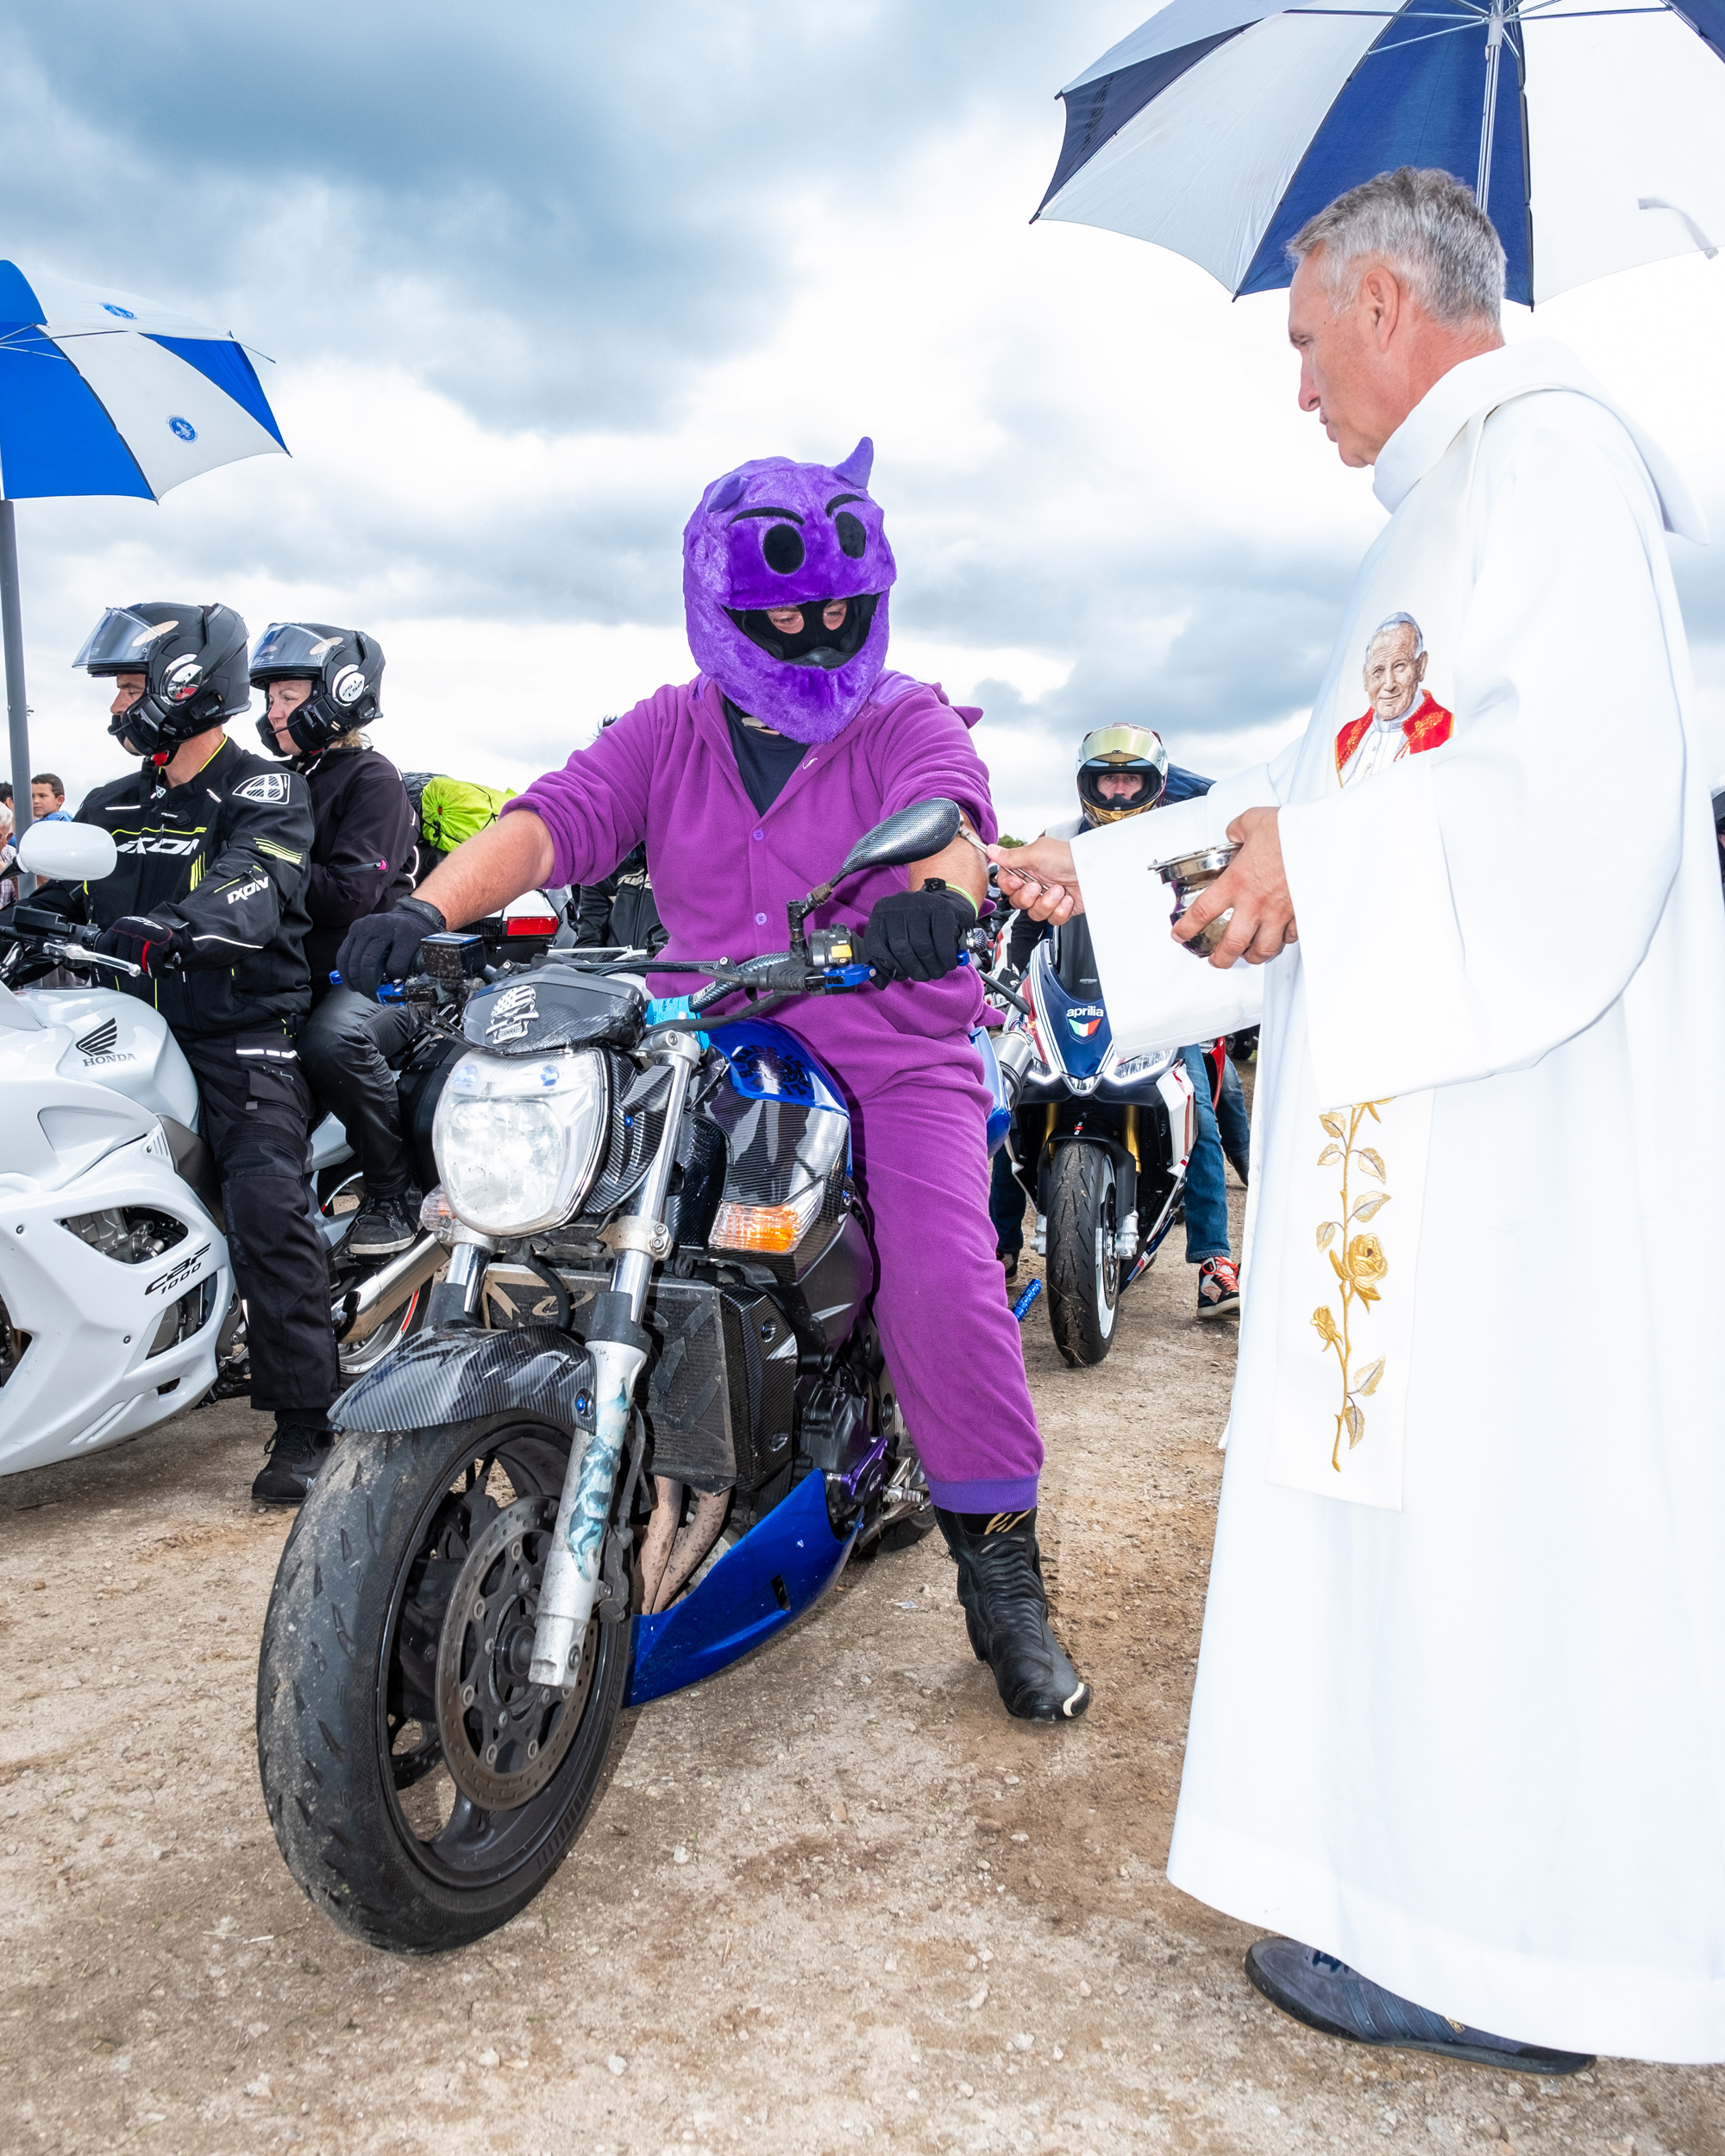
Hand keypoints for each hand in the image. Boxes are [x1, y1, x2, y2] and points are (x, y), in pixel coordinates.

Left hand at [93, 914, 188, 974]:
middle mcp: (130, 926)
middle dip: (129, 968)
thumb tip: (109, 971)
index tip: (112, 972)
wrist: (174, 930)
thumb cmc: (149, 940)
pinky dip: (154, 970)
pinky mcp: (160, 938)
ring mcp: (144, 931)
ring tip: (149, 969)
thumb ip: (119, 952)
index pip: (105, 945)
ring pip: (137, 960)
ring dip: (144, 970)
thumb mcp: (130, 941)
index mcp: (119, 926)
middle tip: (136, 970)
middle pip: (122, 956)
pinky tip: (156, 972)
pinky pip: (152, 961)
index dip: (107, 962)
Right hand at [337, 896, 446, 999]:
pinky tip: (352, 984)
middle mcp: (383, 926)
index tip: (395, 989)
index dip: (394, 982)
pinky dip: (345, 973)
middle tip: (373, 997)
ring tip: (363, 992)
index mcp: (405, 933)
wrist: (408, 917)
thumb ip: (417, 968)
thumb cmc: (416, 939)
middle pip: (369, 963)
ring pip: (353, 961)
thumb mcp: (424, 950)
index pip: (395, 965)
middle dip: (369, 985)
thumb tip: (404, 993)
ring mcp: (365, 926)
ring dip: (356, 982)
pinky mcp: (354, 928)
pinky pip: (343, 955)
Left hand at [862, 883, 973, 981]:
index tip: (901, 975)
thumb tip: (880, 983)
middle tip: (924, 977)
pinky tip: (949, 964)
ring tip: (936, 972)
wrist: (949, 907)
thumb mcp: (899, 939)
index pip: (875, 944)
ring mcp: (919, 903)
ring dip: (930, 966)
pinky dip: (945, 957)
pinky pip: (941, 941)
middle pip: (900, 947)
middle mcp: (897, 905)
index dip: (887, 966)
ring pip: (921, 945)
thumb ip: (887, 960)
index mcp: (881, 912)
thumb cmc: (921, 930)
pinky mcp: (941, 908)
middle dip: (913, 969)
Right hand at [988, 837, 1081, 925]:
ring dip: (1047, 903)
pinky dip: (1060, 910)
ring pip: (1034, 914)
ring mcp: (1049, 897)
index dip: (1009, 886)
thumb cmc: (1069, 856)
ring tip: (1059, 890)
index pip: (1006, 883)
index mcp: (1027, 868)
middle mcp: (1036, 883)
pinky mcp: (1062, 909)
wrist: (1095, 871)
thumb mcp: (1036, 853)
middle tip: (1039, 886)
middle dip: (1028, 897)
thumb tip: (991, 849)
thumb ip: (1011, 856)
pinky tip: (1067, 898)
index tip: (1017, 881)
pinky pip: (1052, 920)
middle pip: (1017, 902)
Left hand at [1171, 806, 1297, 966]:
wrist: (1324, 838)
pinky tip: (1279, 938)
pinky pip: (1290, 937)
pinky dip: (1283, 941)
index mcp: (1237, 882)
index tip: (1180, 935)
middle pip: (1232, 944)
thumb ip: (1237, 830)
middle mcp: (1256, 903)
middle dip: (1220, 959)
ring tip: (1247, 956)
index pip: (1203, 913)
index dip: (1187, 929)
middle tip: (1215, 960)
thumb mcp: (1252, 821)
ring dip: (1252, 956)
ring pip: (1263, 949)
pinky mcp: (1301, 913)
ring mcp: (1280, 912)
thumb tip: (1234, 834)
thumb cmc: (1291, 830)